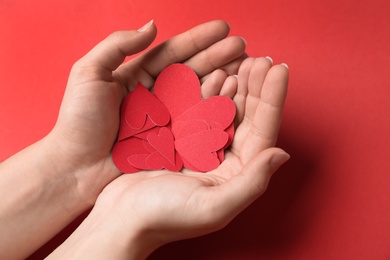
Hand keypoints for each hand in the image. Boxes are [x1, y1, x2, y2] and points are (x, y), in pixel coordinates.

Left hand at [45, 20, 246, 204]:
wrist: (76, 168)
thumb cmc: (78, 121)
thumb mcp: (89, 73)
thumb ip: (118, 45)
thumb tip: (152, 25)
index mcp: (137, 76)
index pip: (173, 52)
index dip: (198, 40)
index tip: (224, 28)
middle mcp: (155, 94)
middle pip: (191, 70)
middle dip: (218, 57)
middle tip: (243, 47)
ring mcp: (165, 117)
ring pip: (197, 94)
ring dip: (222, 79)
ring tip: (244, 67)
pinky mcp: (171, 138)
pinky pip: (196, 121)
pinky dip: (214, 109)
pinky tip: (232, 98)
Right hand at [77, 57, 289, 258]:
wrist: (122, 216)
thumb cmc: (165, 217)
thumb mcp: (213, 207)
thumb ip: (251, 183)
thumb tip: (281, 154)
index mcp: (235, 174)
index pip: (262, 132)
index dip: (273, 100)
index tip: (279, 70)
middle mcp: (222, 158)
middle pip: (246, 117)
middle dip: (256, 87)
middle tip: (261, 59)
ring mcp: (200, 145)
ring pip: (224, 108)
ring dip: (235, 83)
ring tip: (242, 60)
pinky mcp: (179, 136)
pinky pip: (198, 108)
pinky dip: (208, 89)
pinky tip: (216, 72)